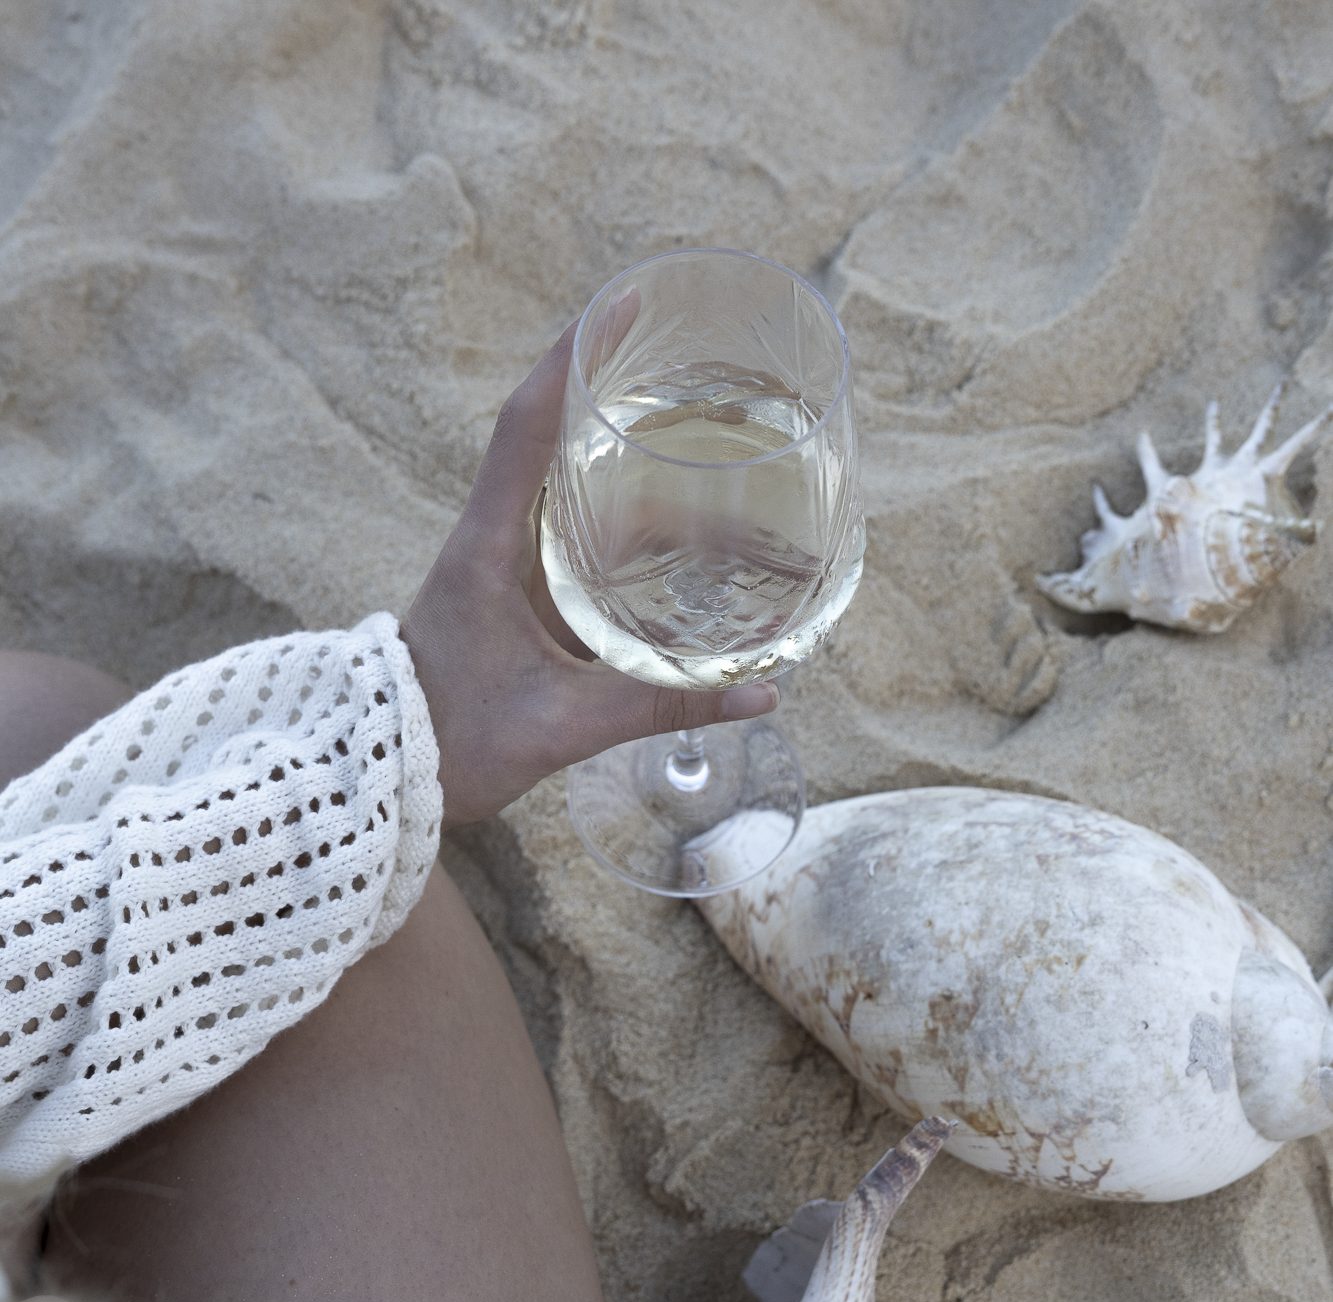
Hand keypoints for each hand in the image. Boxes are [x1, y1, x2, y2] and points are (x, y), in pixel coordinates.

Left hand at [401, 325, 779, 830]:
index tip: (619, 304)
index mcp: (488, 548)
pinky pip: (579, 534)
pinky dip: (629, 516)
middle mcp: (495, 540)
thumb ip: (662, 707)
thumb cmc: (459, 742)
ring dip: (629, 456)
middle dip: (617, 390)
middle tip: (687, 354)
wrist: (390, 776)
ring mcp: (505, 565)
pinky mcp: (519, 595)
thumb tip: (760, 692)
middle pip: (555, 438)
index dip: (570, 363)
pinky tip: (683, 521)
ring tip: (704, 431)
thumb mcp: (564, 725)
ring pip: (572, 487)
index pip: (524, 430)